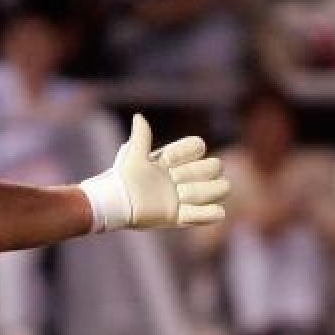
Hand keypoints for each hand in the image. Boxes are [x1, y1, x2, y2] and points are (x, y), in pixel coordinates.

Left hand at [79, 114, 228, 231]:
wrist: (114, 205)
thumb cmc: (122, 178)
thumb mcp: (132, 155)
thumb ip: (141, 136)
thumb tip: (138, 117)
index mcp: (171, 160)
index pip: (198, 146)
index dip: (186, 152)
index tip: (167, 161)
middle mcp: (182, 177)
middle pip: (214, 167)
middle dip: (198, 172)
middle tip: (175, 180)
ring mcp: (184, 197)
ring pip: (221, 189)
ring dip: (205, 192)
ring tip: (182, 197)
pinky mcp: (181, 217)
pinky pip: (212, 215)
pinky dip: (210, 214)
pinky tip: (195, 211)